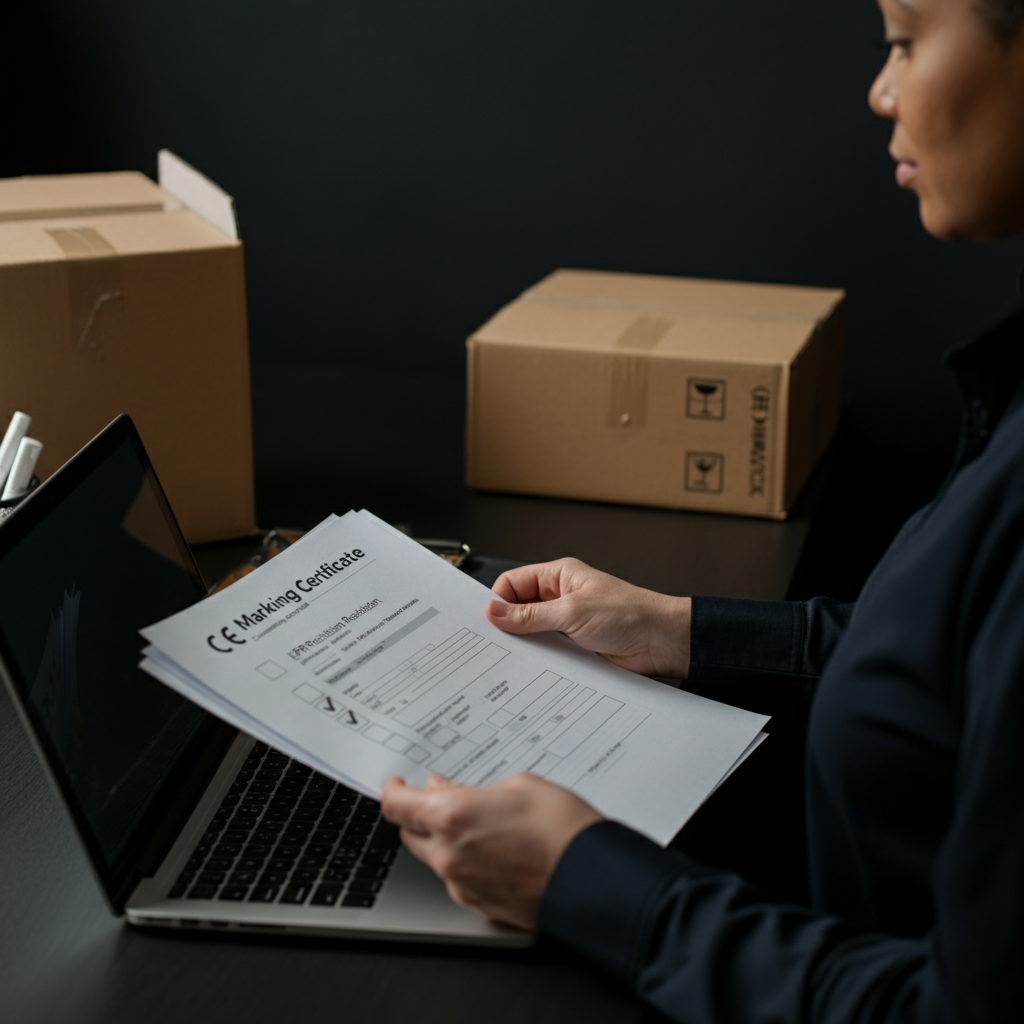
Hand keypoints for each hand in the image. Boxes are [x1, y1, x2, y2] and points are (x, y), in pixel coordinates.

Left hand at [381, 772, 602, 929]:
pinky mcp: (480, 906)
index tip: (396, 783)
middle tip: (443, 798)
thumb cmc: (563, 829)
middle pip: (410, 834)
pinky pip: (459, 879)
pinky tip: (496, 850)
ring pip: (435, 858)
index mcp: (452, 816)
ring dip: (445, 840)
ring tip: (483, 824)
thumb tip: (450, 791)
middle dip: (421, 814)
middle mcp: (448, 855)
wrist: (594, 880)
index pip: (397, 805)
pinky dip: (467, 863)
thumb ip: (474, 789)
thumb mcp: (519, 784)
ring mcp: (462, 885)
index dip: (392, 790)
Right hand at [486, 558, 691, 677]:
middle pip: (519, 608)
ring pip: (531, 632)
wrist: (661, 643)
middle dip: (508, 624)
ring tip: (515, 655)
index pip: (514, 582)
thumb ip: (530, 615)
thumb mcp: (572, 612)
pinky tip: (534, 667)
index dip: (498, 599)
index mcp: (559, 576)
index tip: (488, 621)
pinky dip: (539, 659)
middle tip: (494, 641)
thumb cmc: (629, 614)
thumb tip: (494, 611)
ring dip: (525, 644)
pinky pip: (547, 651)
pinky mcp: (574, 646)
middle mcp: (561, 597)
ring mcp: (566, 623)